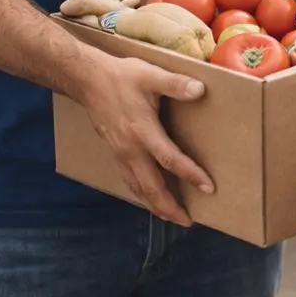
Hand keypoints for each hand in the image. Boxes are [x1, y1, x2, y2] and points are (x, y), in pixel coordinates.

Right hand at [74, 54, 213, 225]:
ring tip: (172, 217)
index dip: (190, 175)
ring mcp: (121, 153)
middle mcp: (130, 149)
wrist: (87, 80)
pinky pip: (129, 180)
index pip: (170, 160)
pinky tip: (149, 198)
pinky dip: (141, 194)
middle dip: (169, 206)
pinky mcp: (115, 152)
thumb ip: (176, 84)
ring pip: (138, 188)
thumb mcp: (151, 75)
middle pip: (151, 187)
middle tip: (187, 221)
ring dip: (155, 205)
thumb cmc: (121, 77)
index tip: (208, 188)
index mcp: (143, 132)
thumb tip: (200, 90)